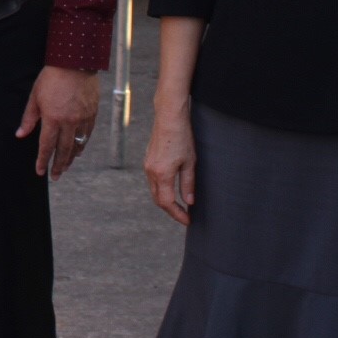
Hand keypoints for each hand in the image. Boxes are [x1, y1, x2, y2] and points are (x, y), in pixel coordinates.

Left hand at [16, 65, 99, 180]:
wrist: (75, 63)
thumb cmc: (52, 78)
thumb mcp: (35, 96)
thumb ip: (29, 118)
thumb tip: (20, 134)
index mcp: (52, 118)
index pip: (46, 146)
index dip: (42, 160)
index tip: (39, 171)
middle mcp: (69, 122)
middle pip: (63, 150)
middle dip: (58, 165)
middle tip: (55, 176)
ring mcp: (82, 119)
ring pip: (77, 145)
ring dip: (71, 158)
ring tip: (65, 167)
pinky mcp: (92, 114)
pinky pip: (87, 134)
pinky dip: (82, 145)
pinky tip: (78, 150)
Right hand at [143, 99, 195, 224]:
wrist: (169, 118)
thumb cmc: (181, 137)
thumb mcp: (190, 162)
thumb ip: (188, 184)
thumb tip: (189, 201)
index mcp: (162, 174)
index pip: (167, 203)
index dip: (177, 214)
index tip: (187, 220)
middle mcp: (151, 172)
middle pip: (158, 200)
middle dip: (170, 210)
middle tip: (184, 215)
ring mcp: (147, 166)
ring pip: (154, 191)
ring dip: (165, 200)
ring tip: (179, 204)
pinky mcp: (148, 160)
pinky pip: (153, 181)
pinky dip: (161, 189)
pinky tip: (171, 189)